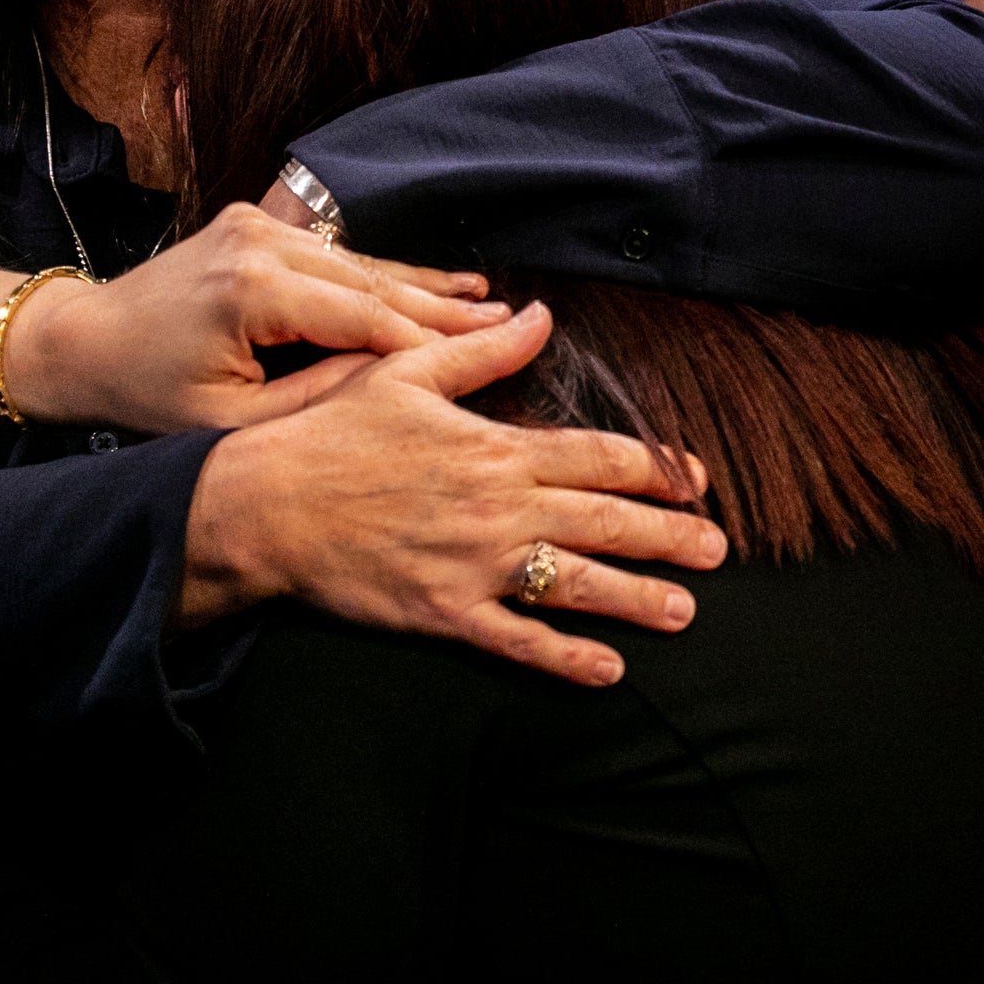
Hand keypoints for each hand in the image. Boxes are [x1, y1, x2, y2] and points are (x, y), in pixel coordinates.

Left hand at [11, 201, 511, 433]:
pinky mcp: (256, 220)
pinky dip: (384, 272)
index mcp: (251, 292)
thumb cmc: (147, 396)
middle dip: (444, 309)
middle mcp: (260, 242)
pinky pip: (336, 252)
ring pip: (362, 262)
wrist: (81, 342)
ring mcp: (258, 223)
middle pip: (373, 282)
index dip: (431, 344)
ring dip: (424, 286)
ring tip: (488, 301)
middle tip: (514, 323)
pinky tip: (435, 279)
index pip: (365, 319)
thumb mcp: (233, 421)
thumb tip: (402, 384)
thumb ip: (319, 397)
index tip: (491, 360)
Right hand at [180, 308, 728, 687]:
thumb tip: (540, 313)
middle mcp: (499, 507)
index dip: (659, 467)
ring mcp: (474, 565)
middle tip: (720, 549)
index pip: (602, 456)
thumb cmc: (332, 434)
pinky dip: (565, 657)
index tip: (698, 479)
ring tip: (686, 610)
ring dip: (637, 598)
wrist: (263, 505)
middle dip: (670, 535)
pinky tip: (608, 670)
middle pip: (606, 520)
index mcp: (498, 448)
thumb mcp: (409, 373)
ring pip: (576, 583)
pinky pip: (516, 639)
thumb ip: (485, 349)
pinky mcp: (443, 613)